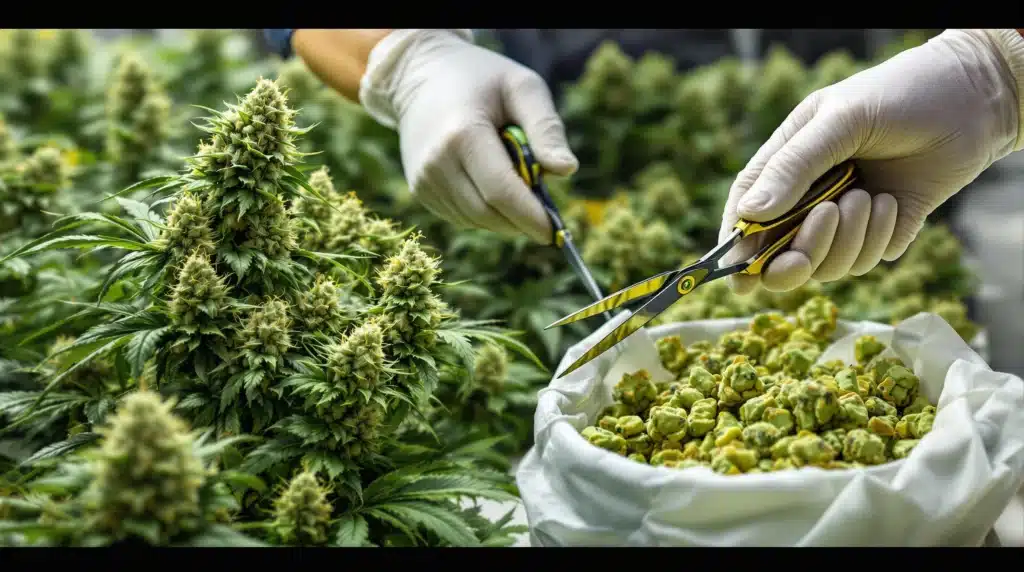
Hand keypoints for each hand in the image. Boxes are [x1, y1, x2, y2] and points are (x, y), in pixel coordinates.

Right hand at [359, 29, 577, 243]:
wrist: (420, 77)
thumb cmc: (482, 80)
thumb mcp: (522, 87)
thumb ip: (546, 128)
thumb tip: (567, 170)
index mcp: (463, 134)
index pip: (501, 191)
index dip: (530, 217)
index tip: (555, 233)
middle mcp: (437, 162)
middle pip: (488, 213)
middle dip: (521, 221)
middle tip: (546, 215)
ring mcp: (424, 179)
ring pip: (476, 220)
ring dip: (504, 217)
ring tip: (517, 187)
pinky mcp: (420, 190)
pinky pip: (461, 216)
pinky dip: (484, 211)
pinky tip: (490, 185)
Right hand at [720, 29, 1023, 293]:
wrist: (972, 101)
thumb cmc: (897, 95)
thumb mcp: (839, 121)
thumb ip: (793, 167)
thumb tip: (750, 214)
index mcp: (781, 169)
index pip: (744, 218)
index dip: (737, 252)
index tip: (740, 279)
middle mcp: (805, 201)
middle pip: (779, 257)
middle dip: (796, 258)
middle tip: (815, 238)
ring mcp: (842, 222)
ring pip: (824, 266)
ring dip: (846, 240)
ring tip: (870, 197)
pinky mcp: (879, 235)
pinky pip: (864, 262)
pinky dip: (878, 238)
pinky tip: (893, 203)